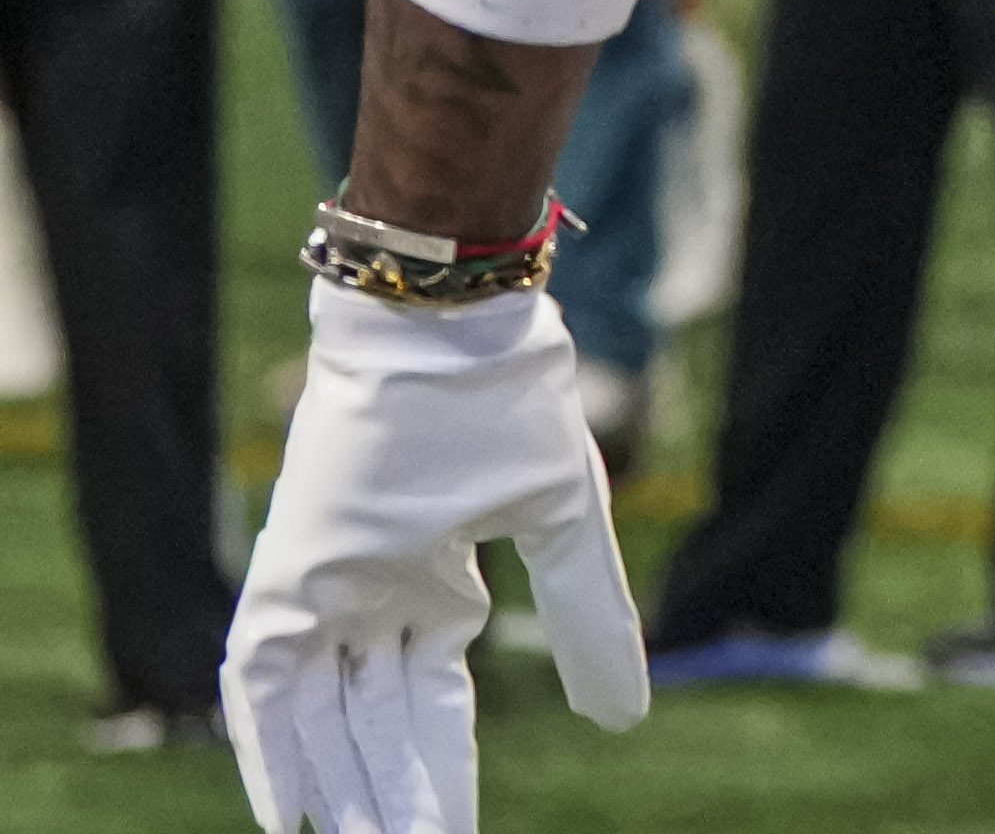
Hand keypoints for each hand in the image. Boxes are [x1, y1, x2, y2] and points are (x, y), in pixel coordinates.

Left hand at [230, 282, 649, 831]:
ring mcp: (324, 584)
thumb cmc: (507, 402)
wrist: (446, 319)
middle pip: (371, 727)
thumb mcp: (563, 519)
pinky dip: (270, 750)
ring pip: (318, 718)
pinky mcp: (287, 572)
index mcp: (435, 583)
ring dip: (336, 787)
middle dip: (388, 798)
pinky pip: (260, 685)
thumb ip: (588, 618)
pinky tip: (287, 810)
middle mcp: (371, 596)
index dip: (442, 773)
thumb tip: (625, 717)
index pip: (431, 707)